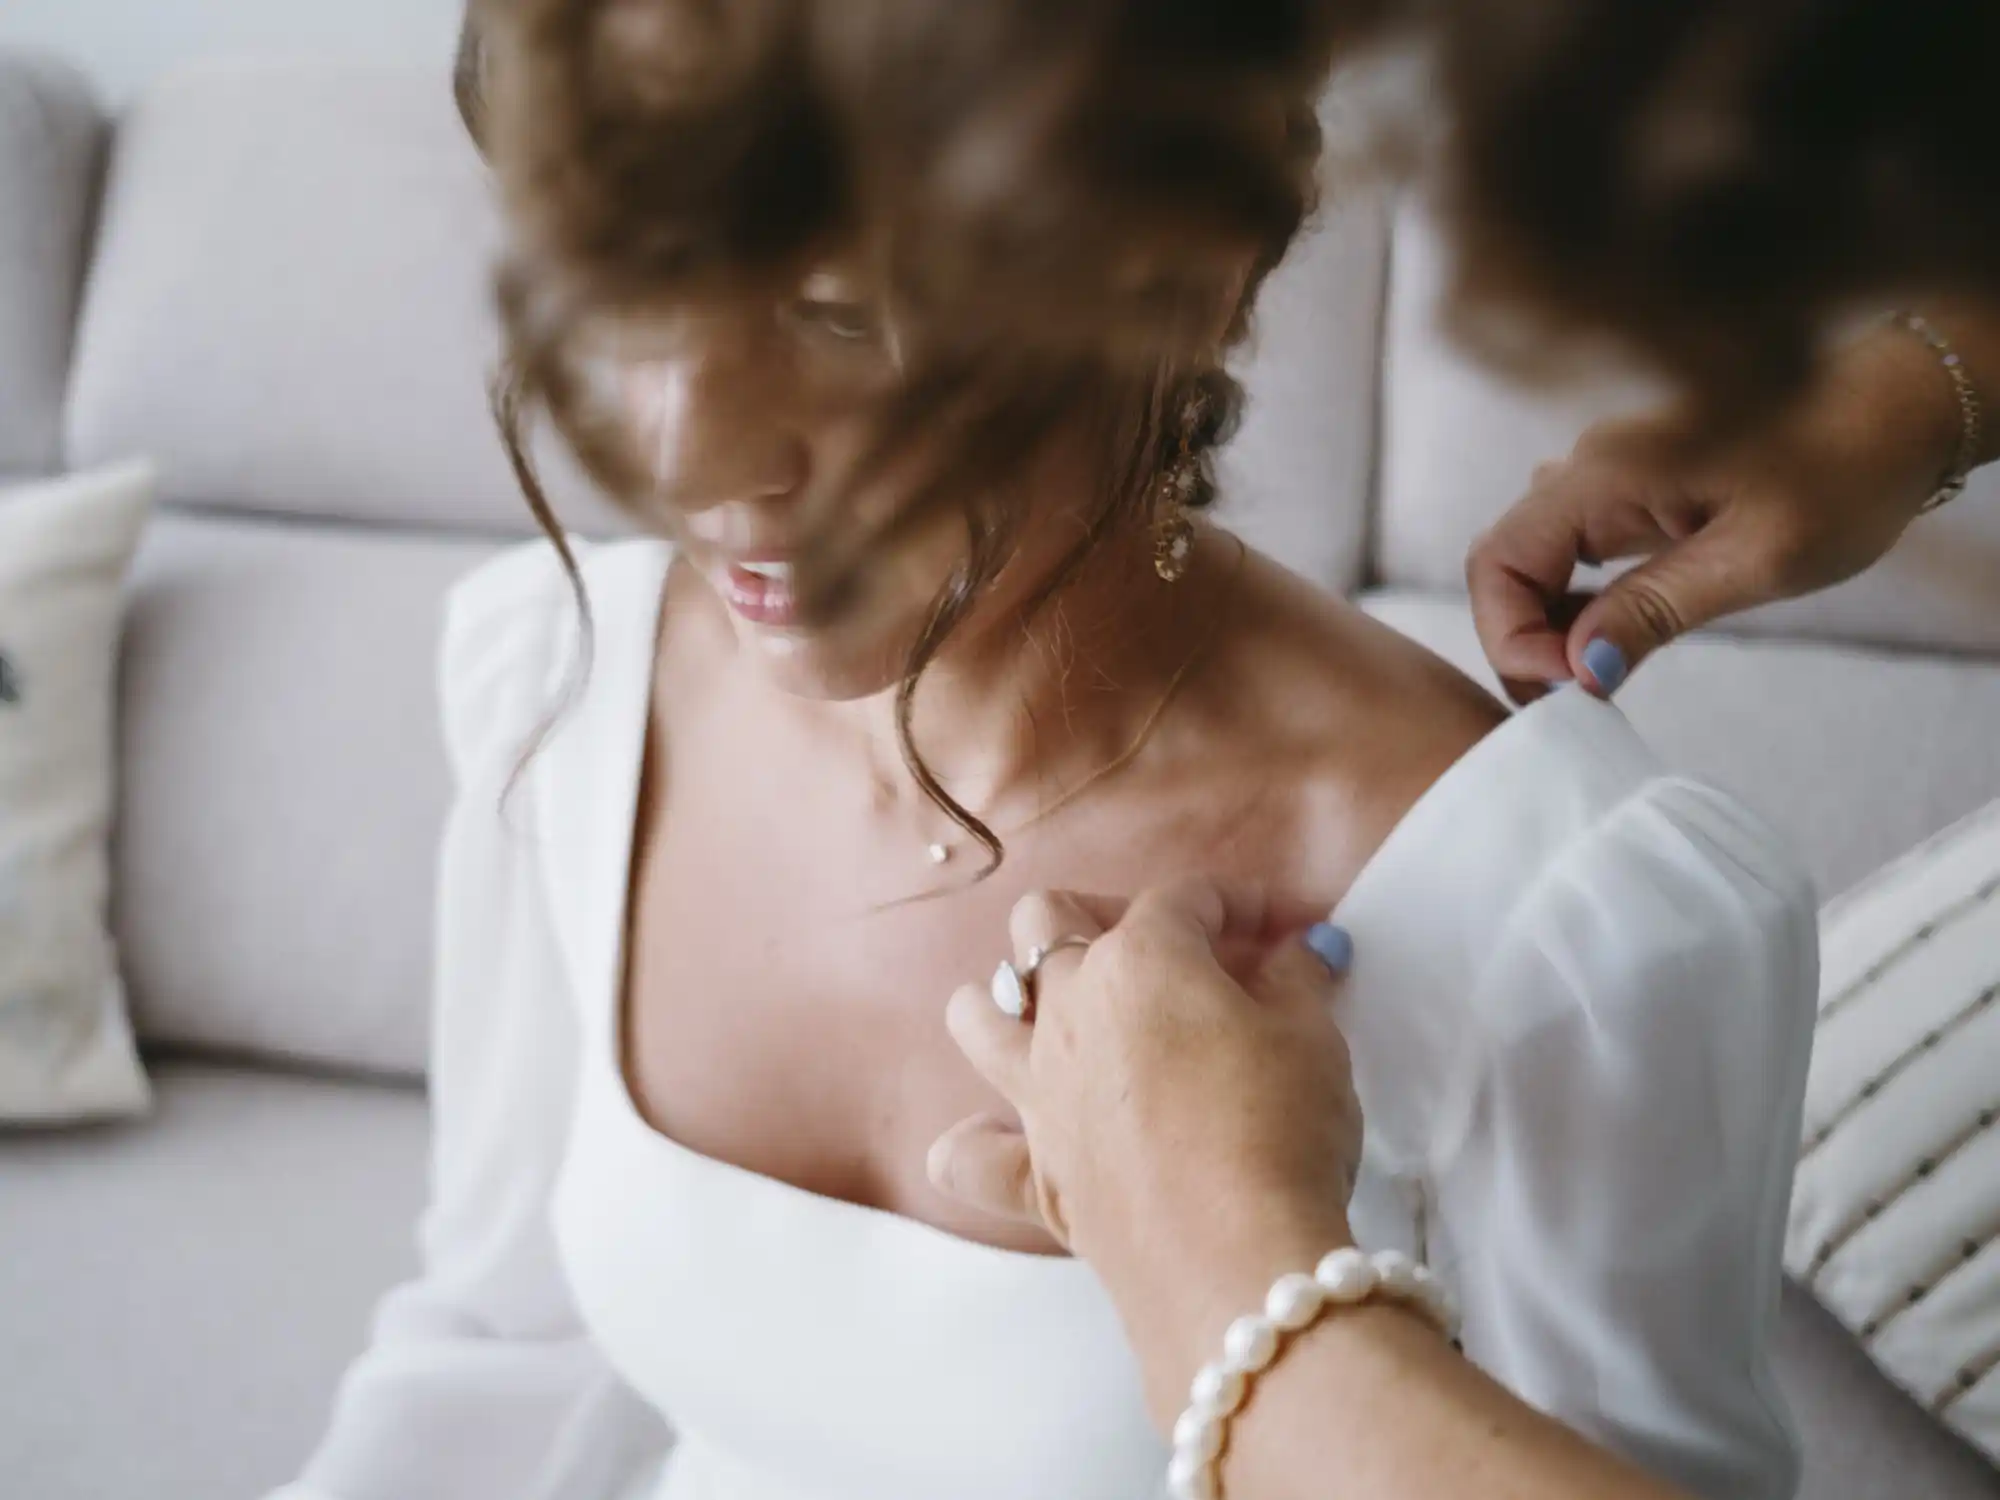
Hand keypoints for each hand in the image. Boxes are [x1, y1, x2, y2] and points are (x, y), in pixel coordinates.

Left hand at [927, 879, 1362, 1416]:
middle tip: (1163, 955)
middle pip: (1047, 923)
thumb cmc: (1279, 1132)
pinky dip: (975, 1146)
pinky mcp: (1032, 1175)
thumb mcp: (1313, 1039)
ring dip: (1001, 1001)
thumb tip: (1300, 949)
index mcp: (1140, 961)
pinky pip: (969, 1156)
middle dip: (1099, 916)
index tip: (1274, 926)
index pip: (1181, 900)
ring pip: (976, 1016)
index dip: (1233, 903)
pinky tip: (993, 1142)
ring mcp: (1038, 1092)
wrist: (1231, 1258)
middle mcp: (1068, 1011)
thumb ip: (1297, 981)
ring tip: (1042, 1012)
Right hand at [1467, 323, 1961, 700]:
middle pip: (1504, 560)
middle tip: (1573, 699)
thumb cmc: (1849, 468)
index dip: (1512, 637)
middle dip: (1521, 639)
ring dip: (1546, 625)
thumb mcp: (1759, 557)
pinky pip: (1570, 550)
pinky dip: (1574, 604)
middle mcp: (1592, 466)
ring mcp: (1608, 476)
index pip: (1499, 559)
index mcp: (1609, 471)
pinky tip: (1614, 636)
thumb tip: (1580, 671)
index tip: (1573, 687)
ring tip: (1595, 676)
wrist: (1904, 408)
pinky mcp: (1633, 490)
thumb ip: (1656, 610)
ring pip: (1534, 558)